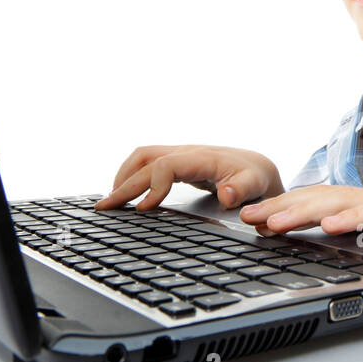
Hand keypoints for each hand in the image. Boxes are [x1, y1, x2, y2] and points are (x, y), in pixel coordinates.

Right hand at [95, 145, 282, 210]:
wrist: (257, 167)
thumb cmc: (255, 178)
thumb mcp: (255, 185)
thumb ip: (242, 189)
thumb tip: (227, 196)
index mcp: (202, 158)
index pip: (166, 165)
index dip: (151, 186)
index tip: (143, 209)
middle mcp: (186, 152)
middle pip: (146, 160)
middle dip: (124, 184)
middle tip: (105, 207)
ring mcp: (180, 155)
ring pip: (142, 156)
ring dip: (123, 175)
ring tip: (110, 201)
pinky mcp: (176, 162)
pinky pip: (147, 162)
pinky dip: (131, 175)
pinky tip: (125, 194)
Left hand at [237, 167, 362, 240]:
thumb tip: (345, 231)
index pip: (320, 201)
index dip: (286, 206)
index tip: (254, 215)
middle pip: (320, 200)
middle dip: (281, 209)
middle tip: (247, 218)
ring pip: (341, 205)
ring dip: (304, 213)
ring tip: (274, 222)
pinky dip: (353, 219)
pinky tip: (331, 226)